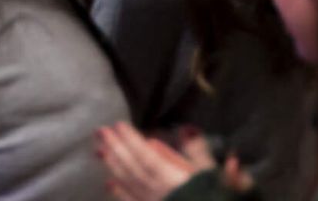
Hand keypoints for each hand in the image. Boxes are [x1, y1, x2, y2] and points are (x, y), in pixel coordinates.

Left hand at [96, 123, 246, 200]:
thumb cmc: (218, 197)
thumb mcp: (216, 175)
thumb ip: (200, 153)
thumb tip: (186, 130)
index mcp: (172, 179)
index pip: (146, 156)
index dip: (131, 141)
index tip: (118, 125)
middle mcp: (158, 192)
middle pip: (133, 168)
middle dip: (116, 148)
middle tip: (100, 132)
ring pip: (130, 184)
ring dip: (114, 167)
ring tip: (100, 151)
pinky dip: (121, 193)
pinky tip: (109, 184)